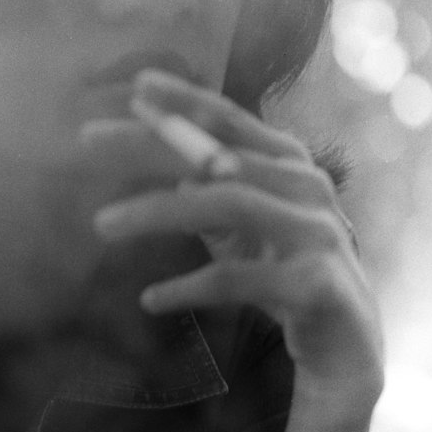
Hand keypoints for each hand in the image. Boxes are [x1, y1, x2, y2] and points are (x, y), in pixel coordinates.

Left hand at [90, 70, 383, 418]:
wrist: (347, 346)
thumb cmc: (284, 272)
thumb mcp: (240, 223)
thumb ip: (205, 187)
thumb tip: (150, 145)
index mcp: (288, 164)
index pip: (230, 119)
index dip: (184, 99)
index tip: (135, 85)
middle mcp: (307, 186)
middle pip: (216, 157)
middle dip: (147, 145)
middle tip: (85, 140)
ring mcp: (317, 232)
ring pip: (226, 204)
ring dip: (155, 211)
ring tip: (101, 224)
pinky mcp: (315, 284)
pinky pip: (238, 278)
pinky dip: (187, 287)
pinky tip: (148, 299)